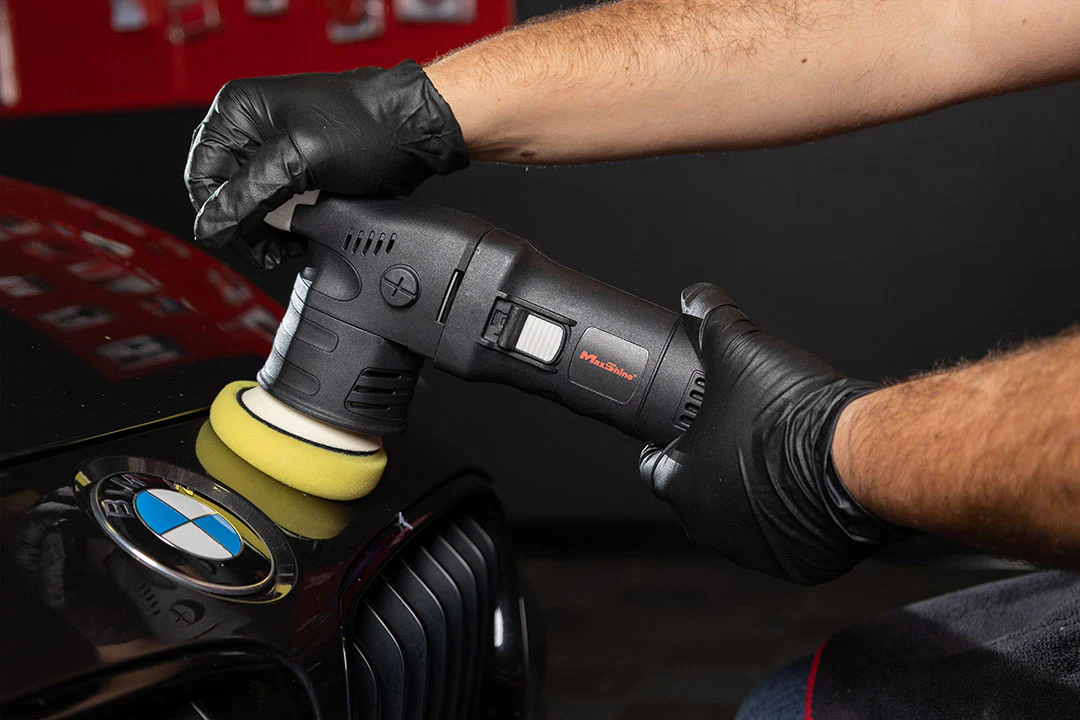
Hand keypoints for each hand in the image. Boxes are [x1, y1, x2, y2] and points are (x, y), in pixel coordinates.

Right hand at [185, 60, 467, 267]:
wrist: (414, 130)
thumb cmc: (367, 125)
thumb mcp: (301, 160)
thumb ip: (251, 195)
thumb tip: (211, 227)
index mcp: (238, 111)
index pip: (201, 174)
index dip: (216, 213)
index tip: (237, 240)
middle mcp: (251, 128)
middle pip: (224, 193)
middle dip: (246, 227)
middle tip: (269, 252)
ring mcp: (275, 151)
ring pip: (251, 205)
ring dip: (268, 232)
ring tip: (289, 247)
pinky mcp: (299, 171)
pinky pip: (278, 207)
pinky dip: (287, 227)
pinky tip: (301, 237)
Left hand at [640, 283, 906, 583]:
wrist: (858, 459)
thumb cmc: (791, 415)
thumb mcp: (740, 350)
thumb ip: (710, 320)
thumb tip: (695, 298)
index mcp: (682, 483)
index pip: (657, 466)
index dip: (669, 444)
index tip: (685, 432)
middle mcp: (710, 526)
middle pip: (701, 493)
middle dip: (717, 467)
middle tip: (743, 438)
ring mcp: (754, 552)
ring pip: (743, 520)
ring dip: (754, 495)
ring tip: (779, 460)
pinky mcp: (798, 567)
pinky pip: (786, 541)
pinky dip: (793, 520)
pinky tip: (807, 489)